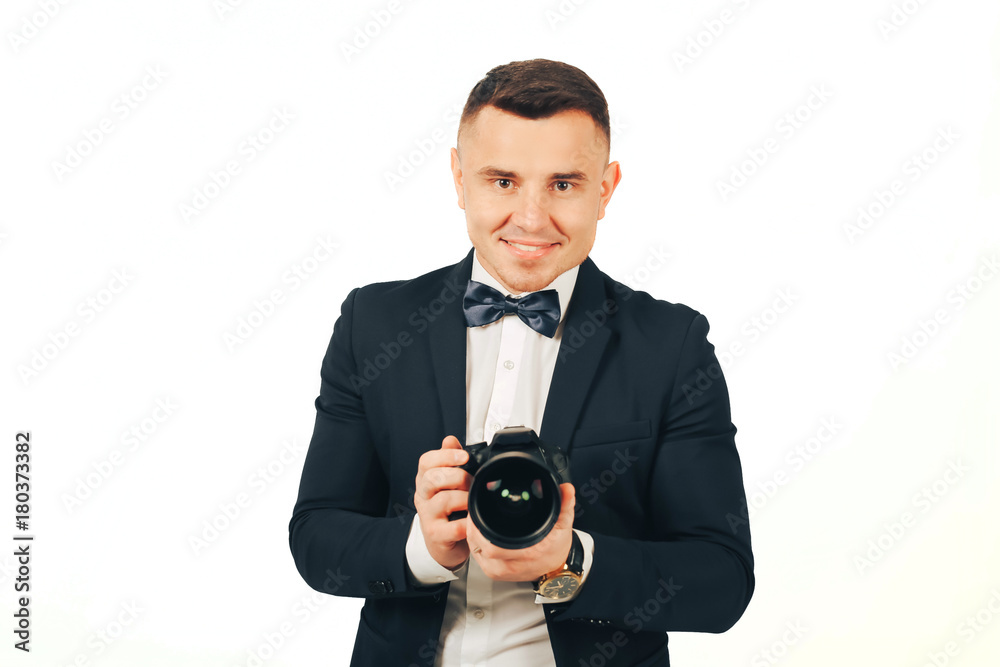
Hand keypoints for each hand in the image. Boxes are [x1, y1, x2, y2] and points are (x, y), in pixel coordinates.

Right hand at [413, 435, 472, 570]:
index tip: (464, 456)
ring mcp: (428, 516)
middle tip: (471, 482)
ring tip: (472, 501)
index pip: (426, 461)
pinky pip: (453, 527)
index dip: (445, 456)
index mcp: (426, 480)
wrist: (443, 543)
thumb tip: (450, 440)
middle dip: (458, 477)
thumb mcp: (448, 484)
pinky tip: (472, 520)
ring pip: (443, 500)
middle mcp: (423, 496)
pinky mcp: (436, 535)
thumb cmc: (447, 510)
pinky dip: (466, 523)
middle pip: (432, 478)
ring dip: (464, 498)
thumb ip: (450, 460)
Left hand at [467, 482, 575, 582]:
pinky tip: (479, 532)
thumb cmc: (556, 548)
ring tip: (476, 518)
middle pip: (479, 545)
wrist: (555, 569)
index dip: (481, 525)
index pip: (493, 544)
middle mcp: (510, 565)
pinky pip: (477, 556)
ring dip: (474, 533)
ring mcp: (500, 571)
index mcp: (526, 553)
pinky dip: (475, 542)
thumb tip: (566, 489)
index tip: (479, 509)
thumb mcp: (564, 525)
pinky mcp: (493, 573)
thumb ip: (565, 505)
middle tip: (475, 508)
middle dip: (475, 525)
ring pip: (475, 550)